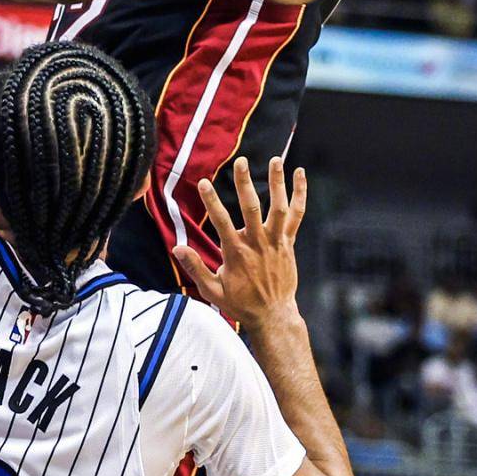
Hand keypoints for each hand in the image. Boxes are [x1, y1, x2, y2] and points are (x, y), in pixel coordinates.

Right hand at [173, 157, 305, 331]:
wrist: (273, 315)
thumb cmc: (240, 303)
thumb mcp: (212, 290)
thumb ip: (195, 267)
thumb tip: (176, 247)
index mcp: (236, 253)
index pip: (221, 222)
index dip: (212, 201)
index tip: (203, 182)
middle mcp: (257, 244)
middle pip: (251, 208)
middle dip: (245, 183)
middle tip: (241, 161)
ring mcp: (275, 242)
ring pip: (278, 208)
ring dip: (276, 183)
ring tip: (275, 160)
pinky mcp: (288, 242)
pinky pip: (296, 215)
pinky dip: (299, 195)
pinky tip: (299, 175)